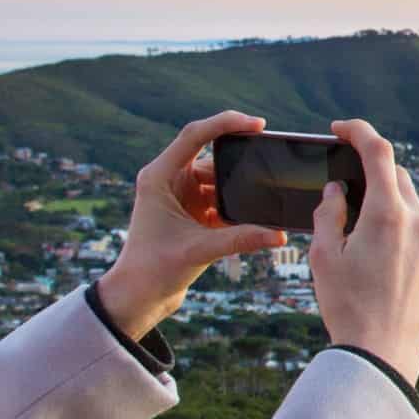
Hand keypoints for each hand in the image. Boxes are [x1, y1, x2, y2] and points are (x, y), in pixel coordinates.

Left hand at [98, 110, 288, 339]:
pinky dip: (236, 205)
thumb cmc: (154, 270)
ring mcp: (181, 195)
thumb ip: (241, 239)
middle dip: (240, 163)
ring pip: (219, 179)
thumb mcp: (200, 250)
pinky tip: (253, 218)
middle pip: (211, 156)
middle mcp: (168, 180)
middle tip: (269, 163)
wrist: (139, 296)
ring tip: (262, 200)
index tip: (257, 125)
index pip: (194, 135)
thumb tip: (279, 235)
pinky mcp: (191, 210)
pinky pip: (220, 197)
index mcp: (159, 177)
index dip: (226, 123)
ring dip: (239, 189)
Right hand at [309, 118, 418, 384]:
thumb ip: (328, 213)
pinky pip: (412, 218)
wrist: (384, 352)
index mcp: (389, 213)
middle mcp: (416, 219)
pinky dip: (392, 212)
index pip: (378, 151)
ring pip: (405, 195)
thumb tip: (337, 191)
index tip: (338, 129)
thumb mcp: (324, 256)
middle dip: (368, 166)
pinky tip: (369, 232)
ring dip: (381, 191)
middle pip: (394, 172)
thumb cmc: (349, 306)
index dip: (357, 131)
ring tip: (350, 209)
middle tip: (340, 173)